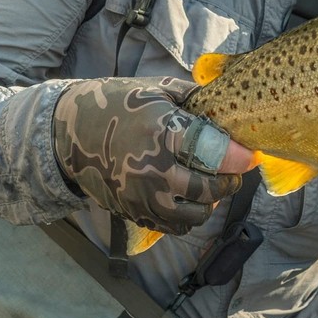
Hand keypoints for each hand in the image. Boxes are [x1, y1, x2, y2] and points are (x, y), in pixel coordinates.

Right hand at [53, 76, 252, 234]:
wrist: (66, 133)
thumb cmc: (118, 104)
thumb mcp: (156, 90)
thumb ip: (195, 99)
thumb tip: (231, 108)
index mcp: (161, 131)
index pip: (212, 151)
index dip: (238, 156)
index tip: (251, 156)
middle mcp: (152, 168)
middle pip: (208, 188)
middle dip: (229, 182)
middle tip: (233, 172)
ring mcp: (140, 195)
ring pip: (194, 214)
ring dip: (209, 202)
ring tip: (211, 186)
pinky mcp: (131, 211)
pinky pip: (173, 226)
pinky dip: (188, 216)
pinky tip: (188, 198)